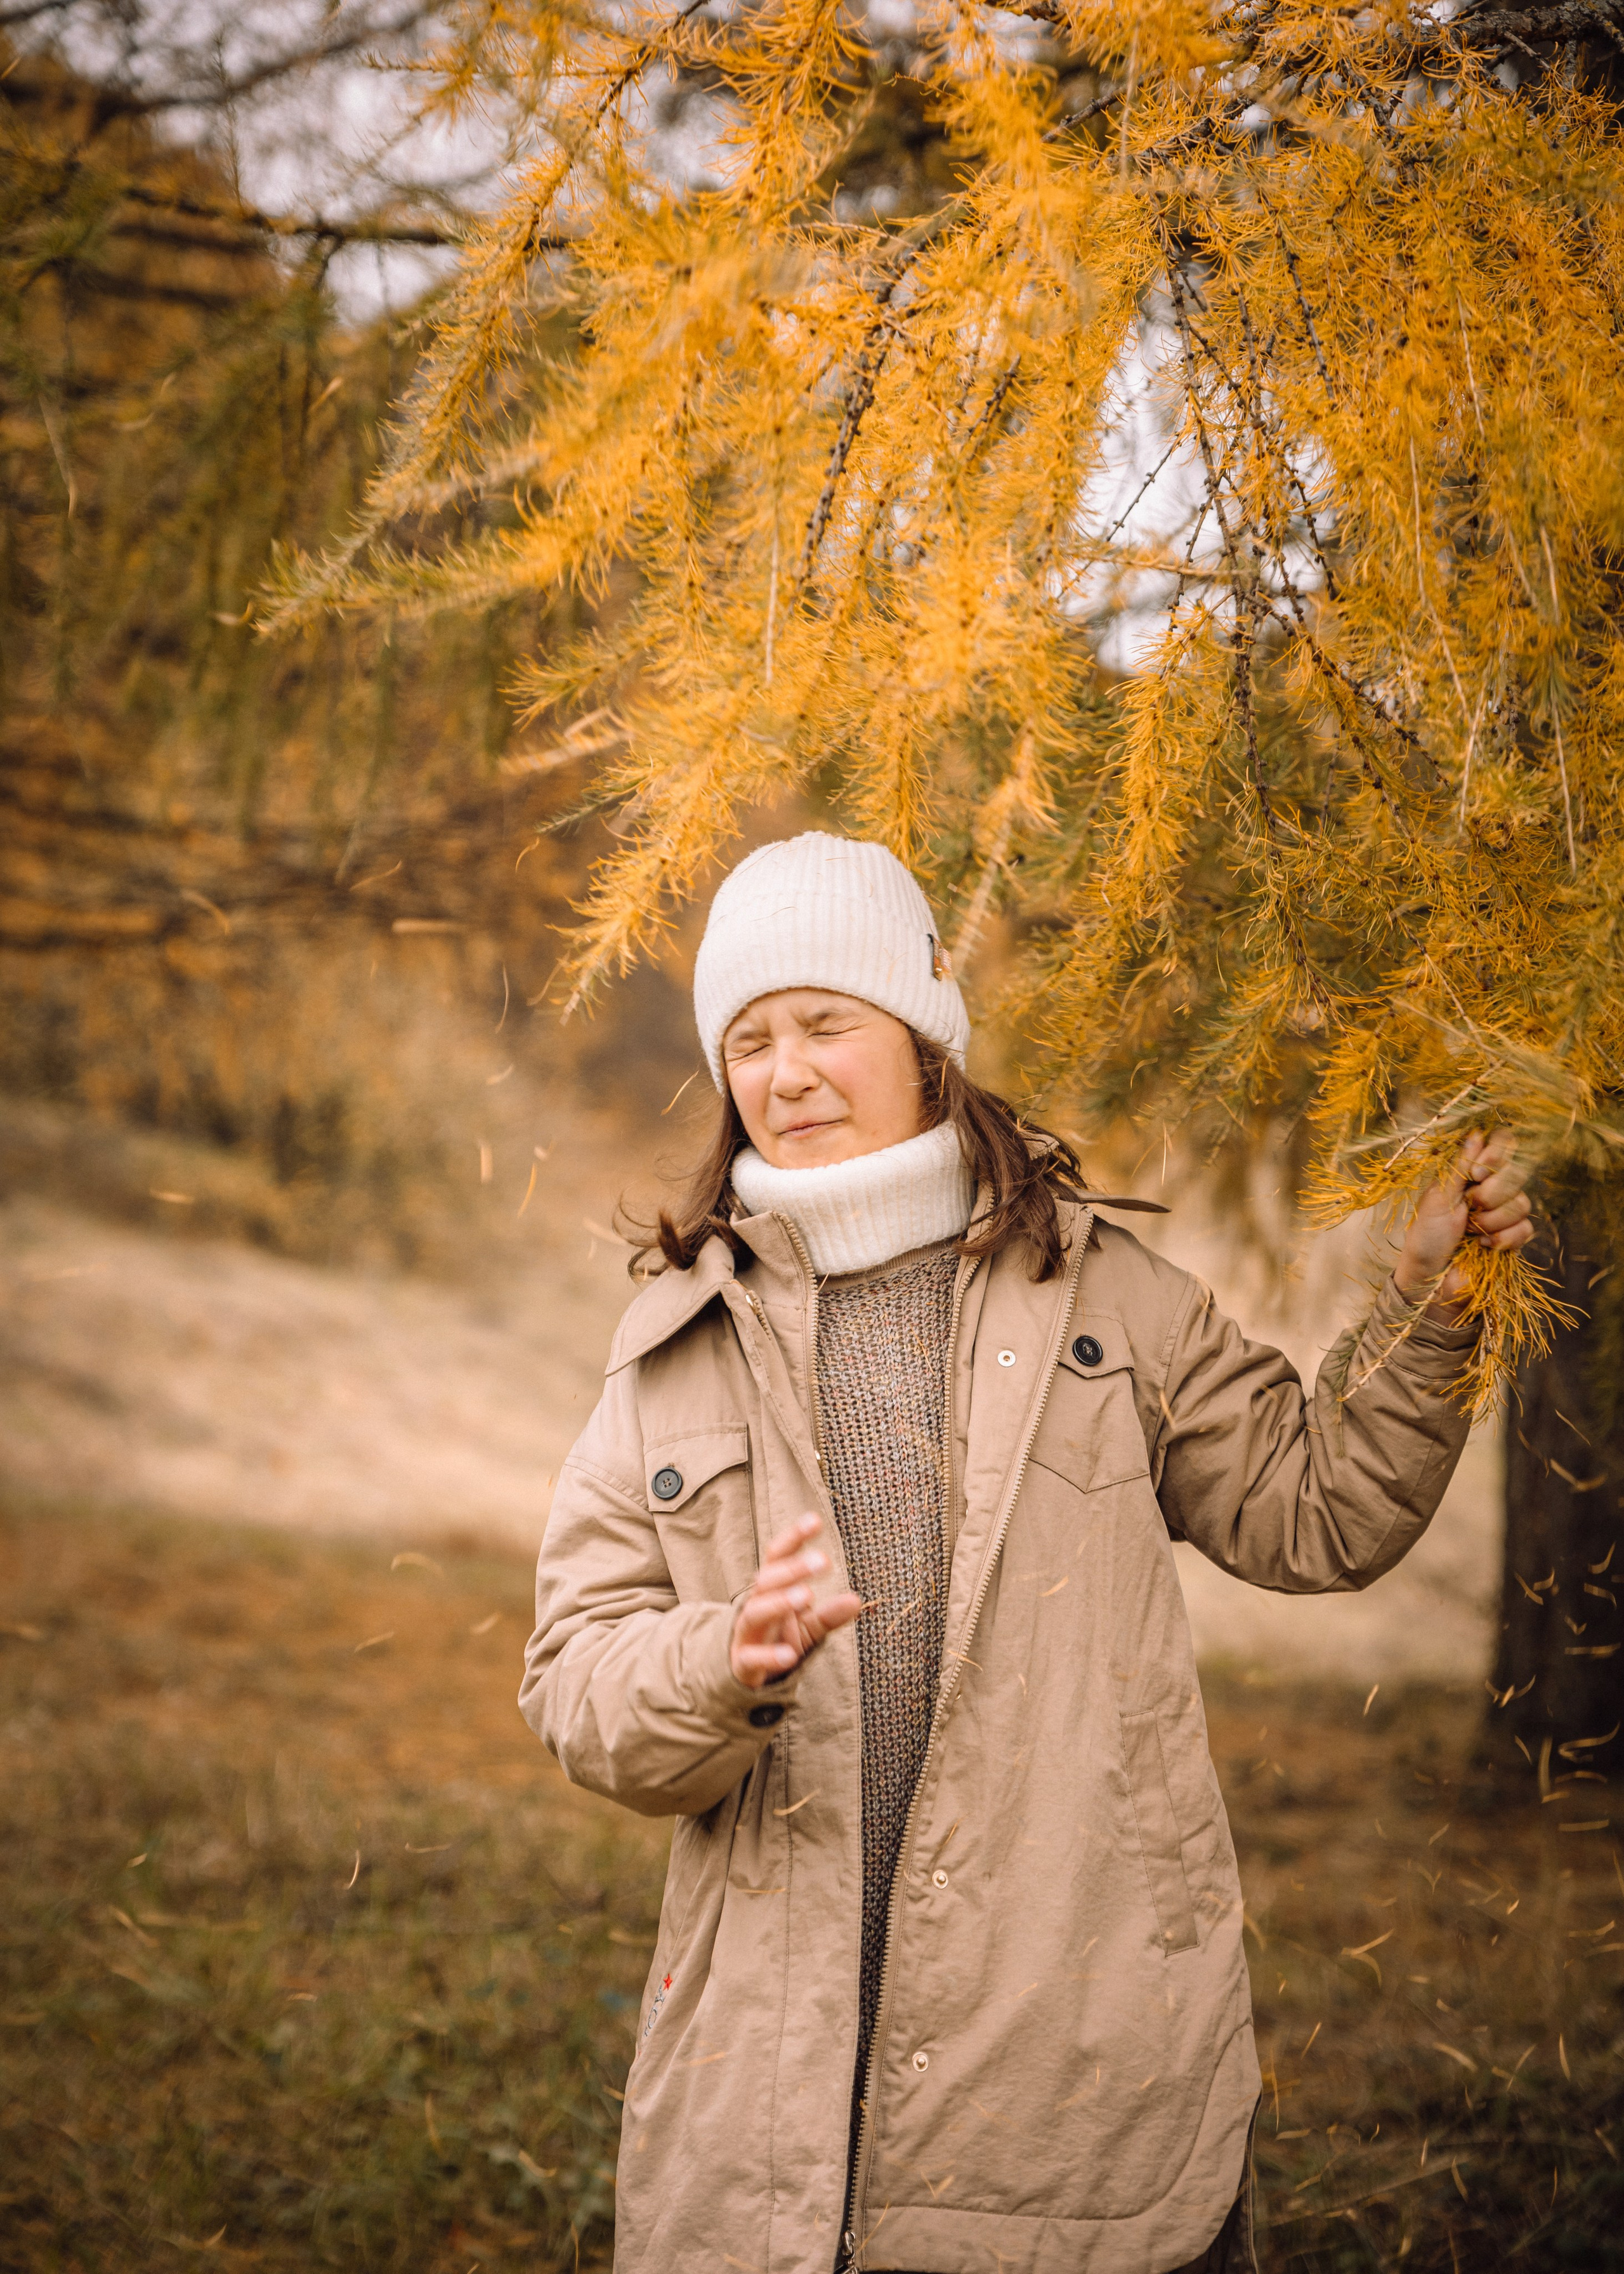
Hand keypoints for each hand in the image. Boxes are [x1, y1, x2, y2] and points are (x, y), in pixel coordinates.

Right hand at [730, 1513, 861, 1689]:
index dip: (793, 1538)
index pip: (777, 1557)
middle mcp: (755, 1605)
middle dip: (793, 1569)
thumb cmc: (777, 1640)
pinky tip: (790, 1655)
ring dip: (780, 1602)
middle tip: (824, 1560)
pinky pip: (753, 1658)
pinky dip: (770, 1656)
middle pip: (767, 1581)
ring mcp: (746, 1634)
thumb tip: (857, 1600)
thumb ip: (829, 1615)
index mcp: (769, 1589)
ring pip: (756, 1612)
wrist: (743, 1674)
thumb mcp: (807, 1627)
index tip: (815, 1520)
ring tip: (807, 1596)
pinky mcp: (742, 1663)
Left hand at [1393, 1128, 1533, 1316]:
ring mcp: (1504, 1212)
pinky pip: (1526, 1228)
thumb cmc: (1427, 1237)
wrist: (1432, 1279)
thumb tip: (1476, 1135)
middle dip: (1492, 1192)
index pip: (1501, 1145)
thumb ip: (1459, 1168)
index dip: (1497, 1154)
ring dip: (1492, 1220)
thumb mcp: (1437, 1198)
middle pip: (1517, 1171)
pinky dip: (1503, 1239)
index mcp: (1470, 1172)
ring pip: (1523, 1202)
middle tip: (1470, 1206)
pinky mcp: (1513, 1237)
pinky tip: (1484, 1246)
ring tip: (1471, 1232)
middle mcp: (1491, 1187)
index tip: (1478, 1172)